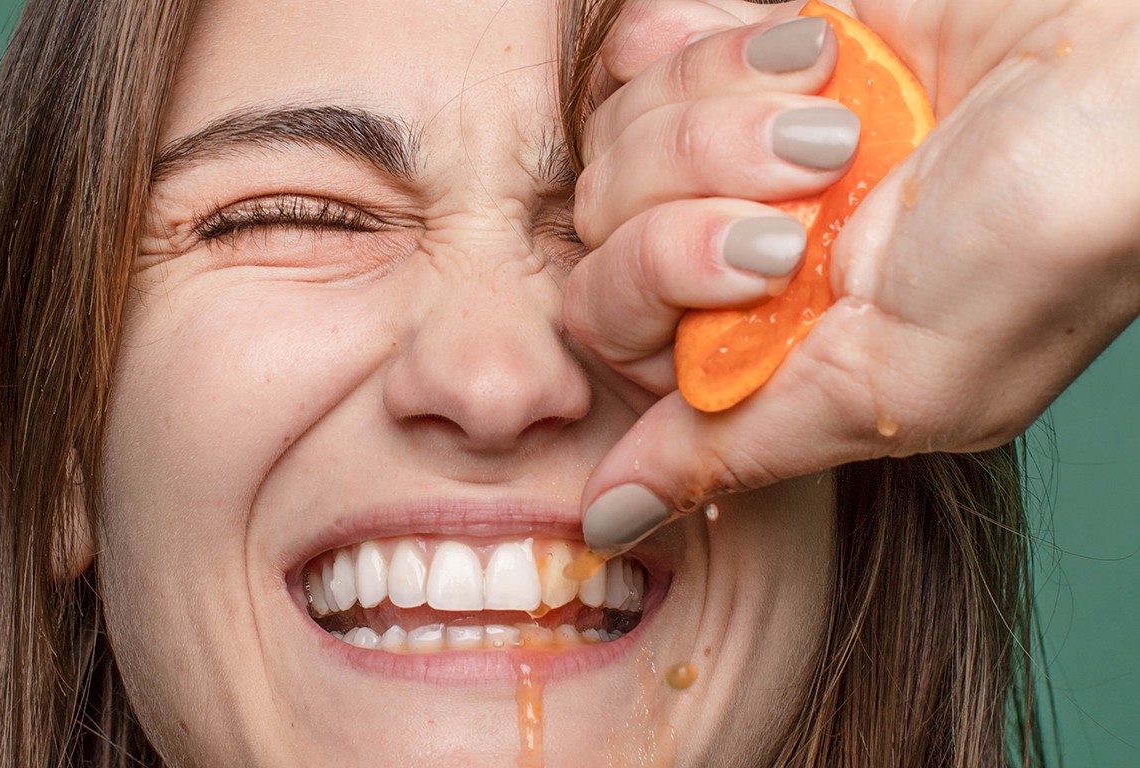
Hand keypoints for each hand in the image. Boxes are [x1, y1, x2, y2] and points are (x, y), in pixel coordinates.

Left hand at [565, 0, 1139, 553]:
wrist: (1129, 71)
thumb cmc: (1043, 247)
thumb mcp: (891, 387)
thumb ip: (733, 450)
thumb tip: (609, 525)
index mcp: (753, 339)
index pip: (603, 318)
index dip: (655, 277)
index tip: (771, 262)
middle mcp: (730, 244)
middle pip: (600, 216)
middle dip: (700, 185)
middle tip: (817, 176)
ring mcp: (732, 144)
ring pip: (617, 126)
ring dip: (727, 110)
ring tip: (841, 118)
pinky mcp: (748, 51)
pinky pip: (644, 44)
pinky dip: (714, 38)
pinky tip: (810, 48)